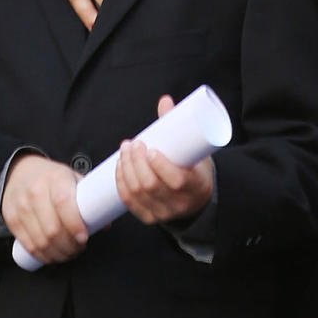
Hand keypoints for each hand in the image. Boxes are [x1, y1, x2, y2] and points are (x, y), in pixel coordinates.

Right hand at [1, 155, 86, 264]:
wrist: (19, 171)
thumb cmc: (51, 178)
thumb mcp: (72, 178)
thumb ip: (88, 199)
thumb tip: (105, 224)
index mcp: (55, 178)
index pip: (64, 203)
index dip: (75, 224)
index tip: (84, 238)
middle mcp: (35, 191)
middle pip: (52, 229)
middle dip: (70, 246)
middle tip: (79, 248)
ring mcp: (21, 206)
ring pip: (41, 242)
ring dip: (58, 255)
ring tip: (68, 253)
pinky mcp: (12, 219)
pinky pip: (28, 246)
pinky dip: (43, 256)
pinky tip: (52, 254)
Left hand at [115, 96, 213, 225]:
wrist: (198, 198)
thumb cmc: (196, 169)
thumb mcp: (194, 150)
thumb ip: (178, 126)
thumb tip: (165, 100)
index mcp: (195, 186)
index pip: (176, 181)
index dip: (160, 166)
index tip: (150, 149)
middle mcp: (179, 203)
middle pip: (151, 186)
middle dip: (137, 163)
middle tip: (133, 144)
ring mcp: (163, 213)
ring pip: (139, 193)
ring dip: (127, 169)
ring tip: (125, 150)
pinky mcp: (149, 217)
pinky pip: (130, 202)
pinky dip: (121, 183)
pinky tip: (120, 167)